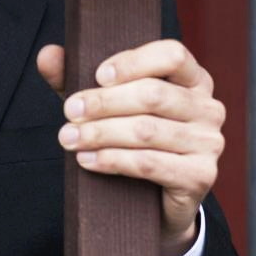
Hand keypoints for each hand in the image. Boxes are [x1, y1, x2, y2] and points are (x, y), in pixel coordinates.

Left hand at [37, 40, 225, 255]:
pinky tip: (87, 160)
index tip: (97, 76)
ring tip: (69, 138)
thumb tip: (47, 54)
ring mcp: (209, 142)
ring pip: (146, 131)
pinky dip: (112, 160)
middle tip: (68, 113)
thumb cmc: (129, 137)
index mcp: (192, 79)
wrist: (155, 201)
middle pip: (152, 95)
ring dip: (100, 134)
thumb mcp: (103, 103)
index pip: (172, 55)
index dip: (133, 62)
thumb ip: (75, 76)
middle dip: (103, 103)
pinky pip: (149, 163)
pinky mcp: (201, 175)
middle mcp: (207, 107)